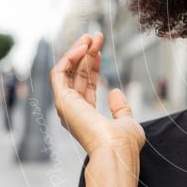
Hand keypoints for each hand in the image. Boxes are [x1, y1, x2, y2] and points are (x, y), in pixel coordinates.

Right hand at [50, 32, 145, 156]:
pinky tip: (82, 47)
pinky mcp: (62, 100)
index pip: (86, 85)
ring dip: (78, 52)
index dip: (93, 66)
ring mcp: (66, 106)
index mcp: (86, 116)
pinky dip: (68, 58)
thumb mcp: (127, 122)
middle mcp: (73, 111)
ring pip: (67, 71)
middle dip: (86, 54)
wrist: (116, 151)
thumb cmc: (124, 143)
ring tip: (91, 36)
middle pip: (76, 75)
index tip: (101, 50)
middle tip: (96, 36)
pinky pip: (59, 73)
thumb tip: (114, 91)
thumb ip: (121, 108)